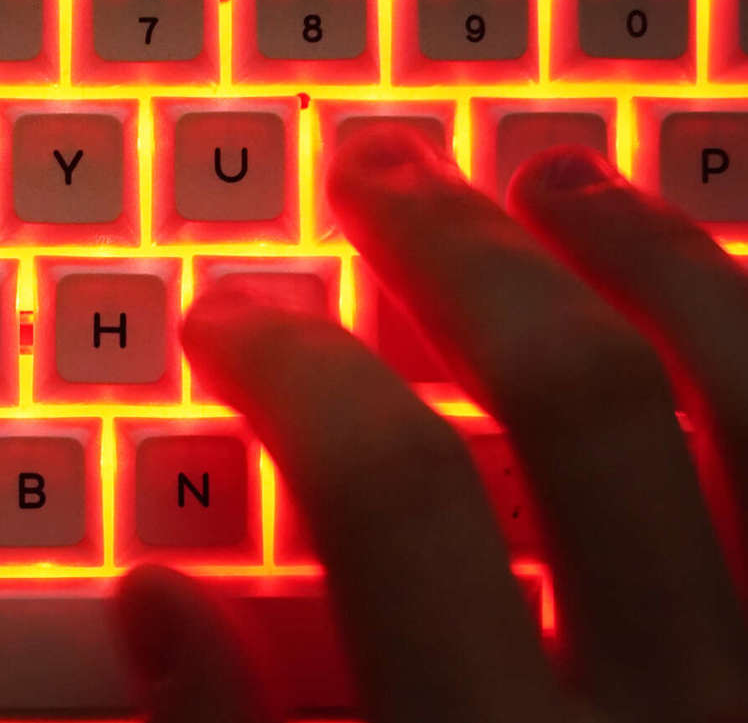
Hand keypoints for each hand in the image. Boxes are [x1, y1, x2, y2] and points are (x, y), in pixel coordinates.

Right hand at [116, 125, 747, 722]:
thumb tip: (157, 601)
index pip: (391, 496)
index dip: (296, 373)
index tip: (232, 318)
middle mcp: (684, 697)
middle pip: (575, 399)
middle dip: (458, 256)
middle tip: (382, 176)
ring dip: (652, 257)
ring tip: (561, 178)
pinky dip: (746, 338)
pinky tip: (696, 294)